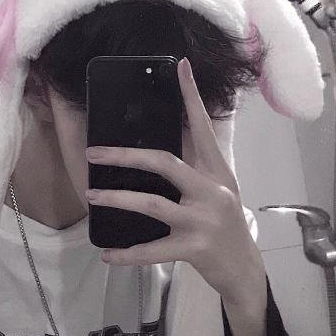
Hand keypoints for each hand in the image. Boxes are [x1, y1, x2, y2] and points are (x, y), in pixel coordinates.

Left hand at [85, 57, 265, 305]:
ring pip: (152, 204)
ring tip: (91, 194)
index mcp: (217, 171)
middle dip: (126, 155)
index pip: (202, 127)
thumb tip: (157, 147)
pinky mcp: (195, 248)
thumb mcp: (217, 190)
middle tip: (94, 153)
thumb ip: (193, 168)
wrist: (244, 268)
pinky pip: (153, 249)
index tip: (181, 67)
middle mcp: (212, 190)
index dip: (192, 96)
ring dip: (117, 198)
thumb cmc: (225, 224)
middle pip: (165, 162)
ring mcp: (204, 220)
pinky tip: (107, 254)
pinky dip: (127, 253)